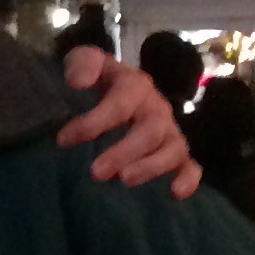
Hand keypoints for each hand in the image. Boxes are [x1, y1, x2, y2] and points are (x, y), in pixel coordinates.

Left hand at [57, 48, 201, 197]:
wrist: (117, 85)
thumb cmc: (99, 78)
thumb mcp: (85, 61)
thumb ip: (82, 63)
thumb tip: (77, 82)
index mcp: (135, 86)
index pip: (120, 104)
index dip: (93, 122)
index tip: (63, 139)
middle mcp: (156, 109)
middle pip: (150, 131)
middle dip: (123, 152)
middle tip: (95, 172)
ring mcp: (169, 130)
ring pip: (172, 149)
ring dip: (151, 166)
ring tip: (124, 180)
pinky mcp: (175, 151)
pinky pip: (191, 165)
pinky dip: (188, 178)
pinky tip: (175, 193)